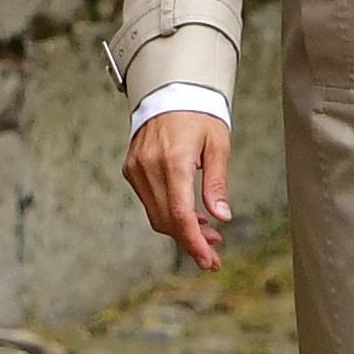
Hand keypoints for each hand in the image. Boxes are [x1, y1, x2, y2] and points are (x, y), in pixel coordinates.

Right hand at [124, 112, 234, 269]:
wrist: (169, 91)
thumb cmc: (199, 115)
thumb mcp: (218, 144)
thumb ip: (217, 183)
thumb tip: (222, 217)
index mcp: (173, 160)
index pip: (180, 214)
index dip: (194, 242)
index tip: (208, 261)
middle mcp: (149, 167)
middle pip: (167, 220)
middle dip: (191, 241)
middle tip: (214, 253)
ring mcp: (136, 169)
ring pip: (156, 215)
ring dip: (181, 230)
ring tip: (208, 234)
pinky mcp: (131, 169)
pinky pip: (149, 202)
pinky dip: (168, 214)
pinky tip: (190, 215)